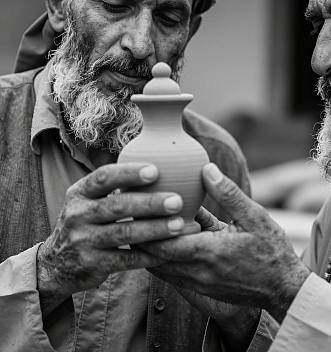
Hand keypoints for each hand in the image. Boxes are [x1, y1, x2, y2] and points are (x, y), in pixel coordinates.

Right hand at [37, 163, 184, 314]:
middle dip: (150, 203)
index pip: (104, 177)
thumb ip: (115, 184)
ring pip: (123, 233)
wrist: (57, 264)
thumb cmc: (87, 220)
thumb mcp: (89, 199)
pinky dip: (147, 255)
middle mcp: (77, 214)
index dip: (129, 173)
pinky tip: (167, 251)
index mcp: (80, 192)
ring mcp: (82, 241)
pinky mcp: (90, 265)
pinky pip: (124, 259)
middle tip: (177, 200)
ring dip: (154, 229)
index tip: (156, 170)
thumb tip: (159, 158)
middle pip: (117, 206)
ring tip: (179, 225)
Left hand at [142, 163, 310, 323]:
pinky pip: (172, 274)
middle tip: (133, 213)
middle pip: (153, 258)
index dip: (146, 227)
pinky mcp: (201, 289)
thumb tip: (207, 169)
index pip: (162, 244)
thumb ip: (228, 193)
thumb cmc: (271, 251)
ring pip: (159, 269)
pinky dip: (163, 259)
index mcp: (209, 252)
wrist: (284, 289)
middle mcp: (197, 272)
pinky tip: (165, 240)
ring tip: (143, 224)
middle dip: (141, 237)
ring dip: (150, 249)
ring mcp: (198, 284)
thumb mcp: (255, 217)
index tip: (137, 206)